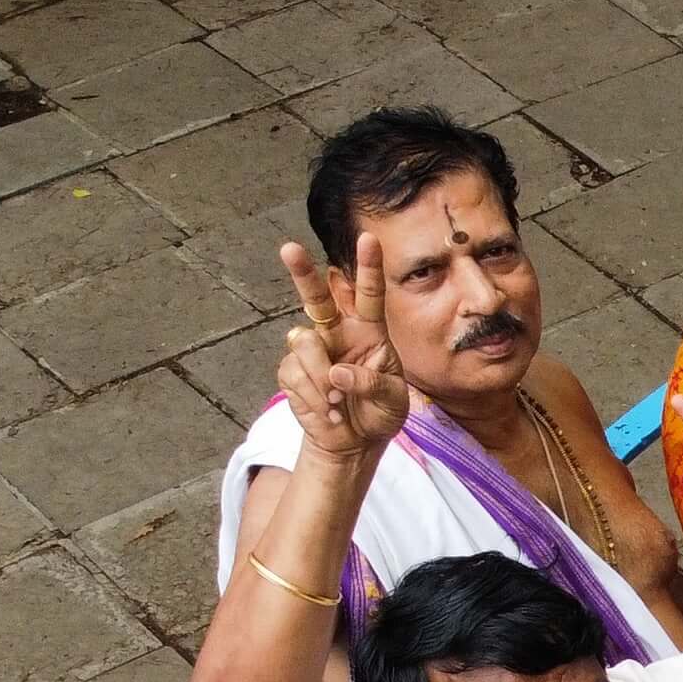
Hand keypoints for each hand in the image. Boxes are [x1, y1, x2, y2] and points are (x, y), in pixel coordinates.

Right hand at [276, 233, 408, 460]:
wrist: (354, 442)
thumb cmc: (379, 413)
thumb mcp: (393, 400)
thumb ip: (373, 384)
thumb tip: (337, 373)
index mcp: (368, 332)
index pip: (369, 295)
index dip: (368, 267)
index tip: (369, 239)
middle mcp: (337, 333)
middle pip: (317, 296)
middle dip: (302, 273)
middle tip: (289, 249)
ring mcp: (312, 350)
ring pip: (304, 342)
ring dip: (320, 375)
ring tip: (338, 400)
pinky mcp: (292, 371)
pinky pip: (295, 372)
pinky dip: (313, 396)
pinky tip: (328, 410)